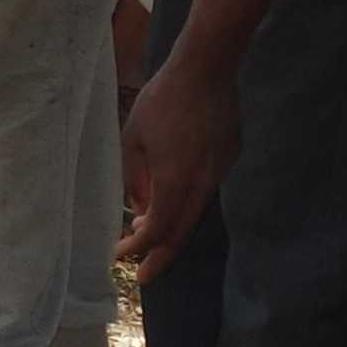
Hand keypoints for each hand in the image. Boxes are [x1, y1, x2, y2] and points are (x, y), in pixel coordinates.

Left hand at [116, 53, 238, 282]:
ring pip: (194, 213)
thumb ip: (135, 177)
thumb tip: (140, 207)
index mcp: (176, 182)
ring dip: (171, 227)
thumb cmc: (163, 100)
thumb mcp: (134, 138)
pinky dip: (185, 203)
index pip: (158, 230)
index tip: (119, 254)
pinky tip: (168, 195)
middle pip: (181, 232)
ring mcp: (219, 173)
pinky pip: (204, 191)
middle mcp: (202, 185)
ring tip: (146, 232)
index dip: (138, 247)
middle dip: (160, 257)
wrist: (207, 69)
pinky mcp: (228, 159)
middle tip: (144, 277)